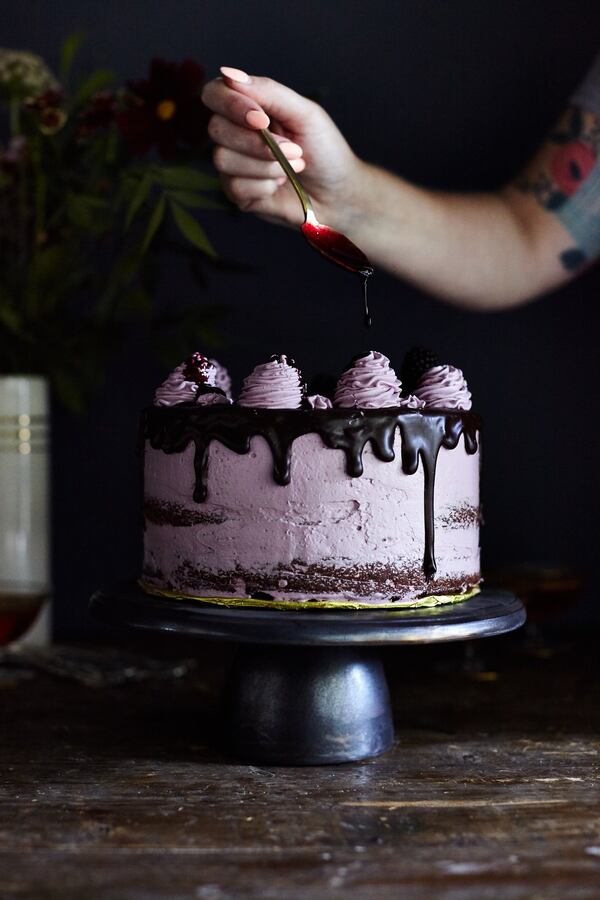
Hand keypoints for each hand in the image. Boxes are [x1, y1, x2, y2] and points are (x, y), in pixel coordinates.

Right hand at [201, 67, 361, 228]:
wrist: (338, 192)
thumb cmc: (325, 149)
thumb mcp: (305, 113)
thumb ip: (269, 92)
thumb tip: (229, 73)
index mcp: (247, 107)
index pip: (214, 94)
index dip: (231, 105)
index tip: (262, 119)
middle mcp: (234, 134)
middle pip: (216, 129)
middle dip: (257, 142)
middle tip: (294, 149)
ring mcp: (234, 165)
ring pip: (223, 159)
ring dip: (265, 165)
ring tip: (293, 167)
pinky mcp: (238, 194)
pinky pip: (236, 187)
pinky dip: (264, 186)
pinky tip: (280, 185)